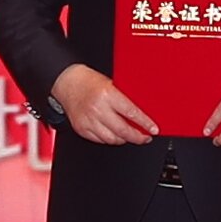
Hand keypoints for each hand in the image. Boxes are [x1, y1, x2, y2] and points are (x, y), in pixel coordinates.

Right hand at [48, 63, 163, 148]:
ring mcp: (88, 121)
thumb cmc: (88, 81)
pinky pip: (100, 141)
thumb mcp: (111, 83)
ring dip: (124, 140)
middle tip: (145, 138)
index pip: (132, 113)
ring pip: (112, 139)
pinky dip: (109, 140)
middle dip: (138, 137)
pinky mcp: (82, 129)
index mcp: (107, 94)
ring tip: (130, 136)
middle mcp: (98, 109)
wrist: (67, 82)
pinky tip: (114, 135)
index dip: (145, 124)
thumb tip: (141, 111)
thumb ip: (124, 97)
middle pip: (123, 131)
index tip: (153, 130)